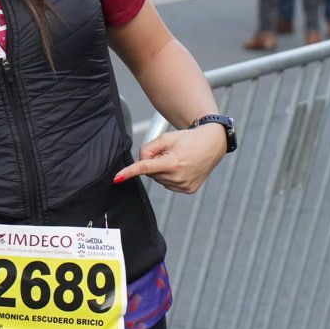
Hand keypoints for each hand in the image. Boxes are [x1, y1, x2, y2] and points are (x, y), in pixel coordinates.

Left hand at [112, 125, 226, 194]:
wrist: (212, 144)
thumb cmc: (187, 139)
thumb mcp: (165, 138)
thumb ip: (148, 149)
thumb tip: (140, 163)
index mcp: (173, 163)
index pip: (145, 168)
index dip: (129, 172)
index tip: (117, 178)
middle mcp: (178, 177)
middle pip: (151, 173)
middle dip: (153, 163)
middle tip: (167, 153)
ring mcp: (184, 186)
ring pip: (159, 180)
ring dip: (162, 170)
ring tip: (177, 159)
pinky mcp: (188, 190)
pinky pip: (169, 185)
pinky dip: (170, 177)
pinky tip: (181, 168)